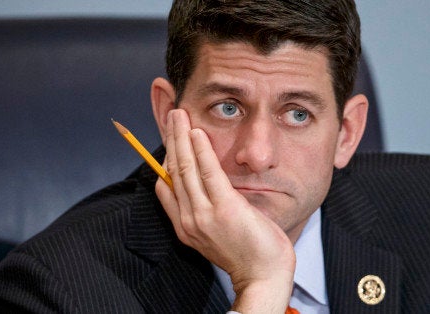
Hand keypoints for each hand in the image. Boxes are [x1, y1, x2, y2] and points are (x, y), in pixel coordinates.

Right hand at [155, 109, 294, 312]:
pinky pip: (208, 172)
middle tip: (171, 115)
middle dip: (171, 140)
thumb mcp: (219, 231)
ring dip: (180, 137)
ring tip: (178, 114)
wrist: (264, 275)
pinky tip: (196, 132)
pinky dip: (201, 150)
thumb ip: (206, 209)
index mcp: (186, 226)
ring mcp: (205, 215)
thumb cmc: (248, 253)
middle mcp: (189, 220)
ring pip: (186, 168)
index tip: (170, 138)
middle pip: (173, 172)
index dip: (166, 158)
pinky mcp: (225, 209)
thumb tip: (198, 186)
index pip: (168, 186)